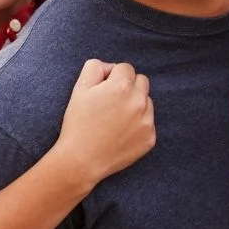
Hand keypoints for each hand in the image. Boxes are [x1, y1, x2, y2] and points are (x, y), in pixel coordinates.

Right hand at [56, 60, 155, 184]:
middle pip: (142, 82)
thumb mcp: (79, 89)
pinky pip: (148, 123)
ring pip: (147, 102)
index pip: (125, 68)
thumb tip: (110, 67)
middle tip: (110, 103)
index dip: (112, 77)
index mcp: (122, 86)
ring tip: (114, 120)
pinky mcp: (149, 138)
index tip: (102, 90)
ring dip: (135, 105)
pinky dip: (137, 125)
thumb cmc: (78, 123)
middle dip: (128, 87)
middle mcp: (138, 102)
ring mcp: (146, 121)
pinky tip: (120, 133)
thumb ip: (95, 67)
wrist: (81, 160)